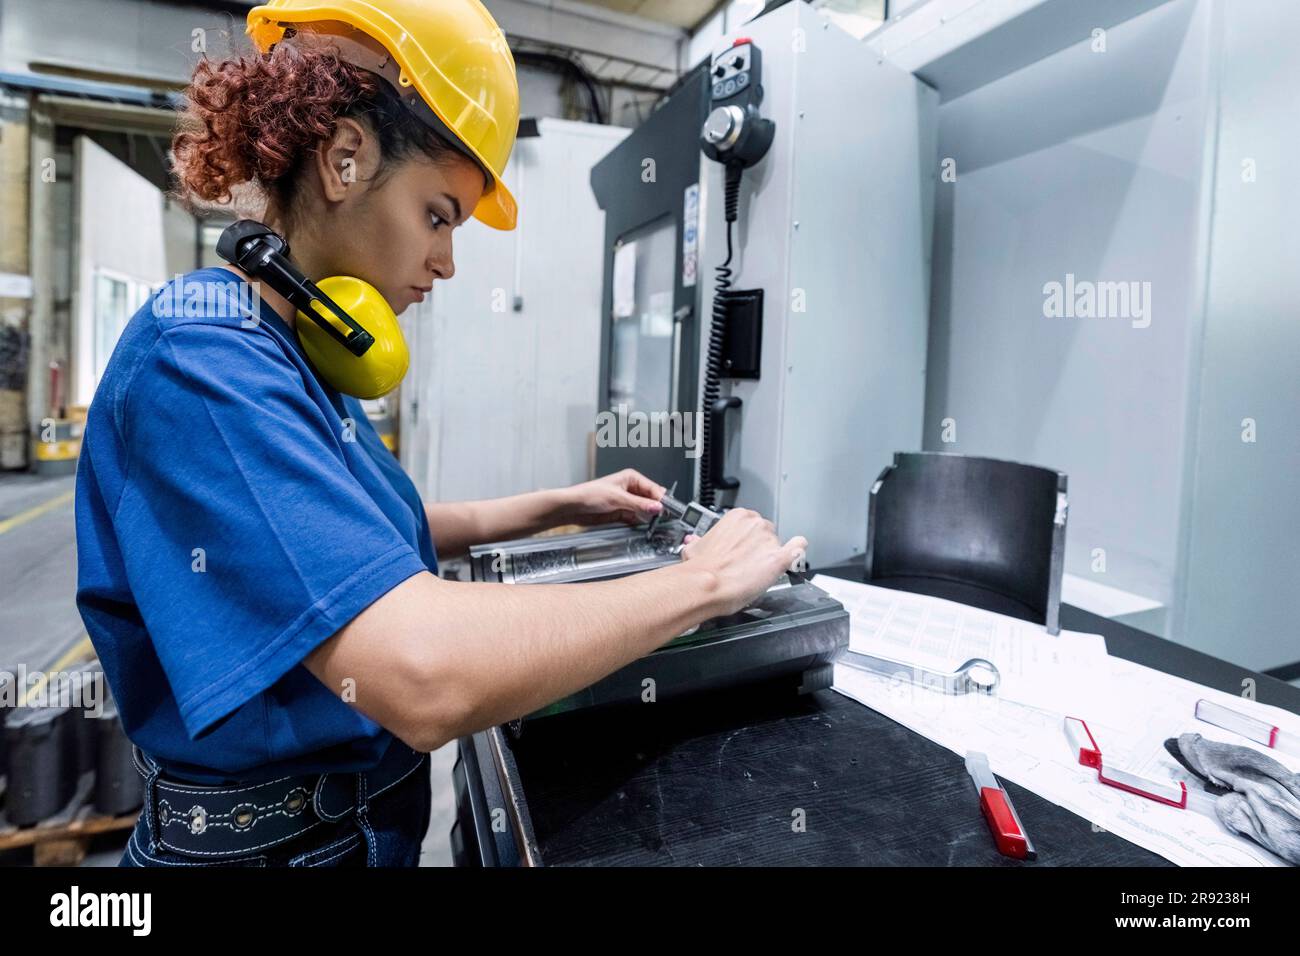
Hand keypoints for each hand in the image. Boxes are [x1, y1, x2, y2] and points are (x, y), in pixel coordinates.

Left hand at [555, 469, 667, 527]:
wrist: (574, 508)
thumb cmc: (589, 495)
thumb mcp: (618, 498)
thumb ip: (639, 504)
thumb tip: (657, 507)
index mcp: (631, 478)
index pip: (653, 488)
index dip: (661, 499)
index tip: (668, 509)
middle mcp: (631, 489)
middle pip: (651, 499)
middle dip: (657, 508)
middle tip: (664, 518)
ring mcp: (627, 502)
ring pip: (645, 510)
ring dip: (650, 516)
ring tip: (657, 524)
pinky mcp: (622, 513)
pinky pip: (637, 518)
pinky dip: (641, 522)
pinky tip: (646, 527)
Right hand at [678, 508, 806, 615]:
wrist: (705, 585)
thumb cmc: (700, 569)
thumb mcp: (694, 548)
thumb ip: (701, 542)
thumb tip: (695, 543)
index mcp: (738, 517)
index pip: (752, 524)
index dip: (748, 539)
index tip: (742, 549)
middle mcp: (756, 524)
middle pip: (767, 532)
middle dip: (759, 547)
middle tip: (747, 563)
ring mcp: (769, 540)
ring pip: (778, 544)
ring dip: (770, 556)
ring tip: (756, 572)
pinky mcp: (779, 558)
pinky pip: (798, 549)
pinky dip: (797, 553)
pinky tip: (795, 557)